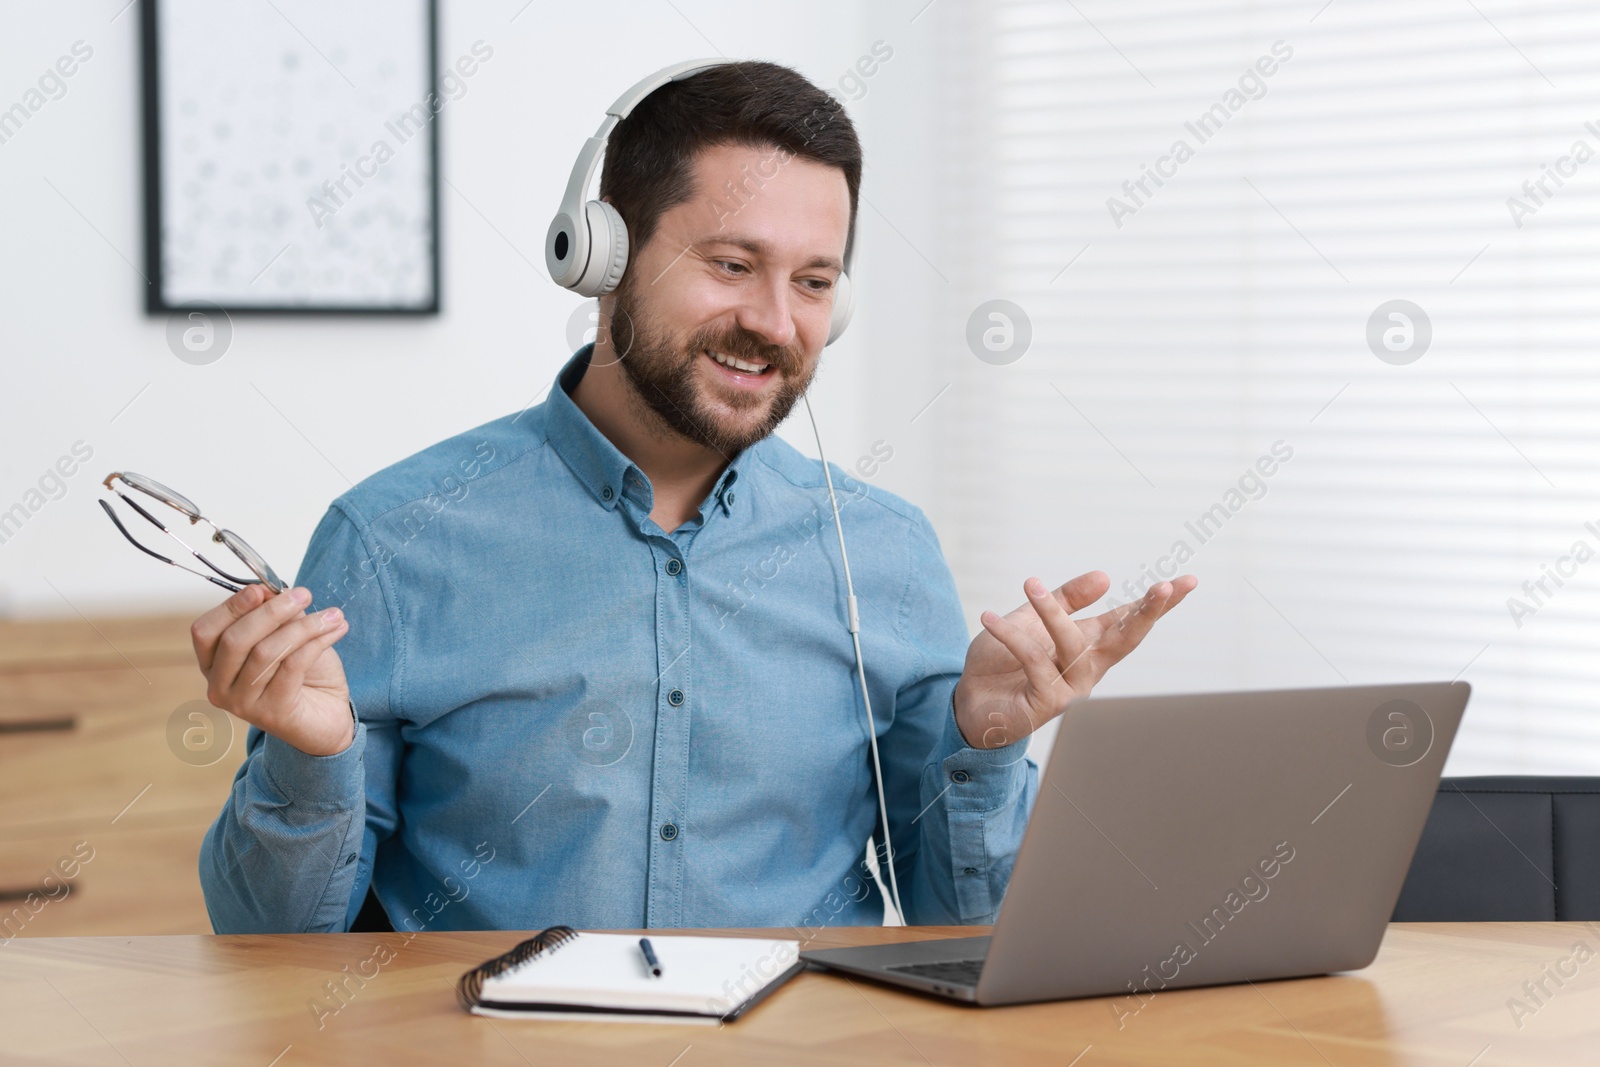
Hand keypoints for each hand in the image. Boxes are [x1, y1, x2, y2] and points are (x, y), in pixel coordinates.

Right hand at [190, 583, 353, 756]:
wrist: (328, 716)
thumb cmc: (303, 675)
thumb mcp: (288, 637)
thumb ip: (277, 616)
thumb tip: (272, 590)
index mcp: (214, 665)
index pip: (205, 631)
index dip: (231, 607)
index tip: (262, 588)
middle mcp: (220, 687)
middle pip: (235, 640)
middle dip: (271, 611)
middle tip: (304, 594)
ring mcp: (243, 704)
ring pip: (266, 652)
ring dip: (304, 626)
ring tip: (333, 615)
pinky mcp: (273, 713)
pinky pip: (292, 666)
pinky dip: (317, 642)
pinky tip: (337, 630)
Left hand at [952, 570, 1196, 749]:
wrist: (971, 702)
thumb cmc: (1004, 662)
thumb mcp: (1033, 620)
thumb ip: (1065, 599)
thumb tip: (1105, 577)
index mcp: (1090, 645)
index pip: (1129, 620)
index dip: (1158, 603)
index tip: (1188, 581)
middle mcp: (1088, 668)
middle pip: (1126, 638)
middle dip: (1147, 612)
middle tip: (1165, 586)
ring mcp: (1071, 688)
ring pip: (1073, 645)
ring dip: (1052, 613)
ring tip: (1030, 584)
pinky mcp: (1047, 702)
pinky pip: (1034, 661)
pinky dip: (1011, 636)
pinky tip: (990, 618)